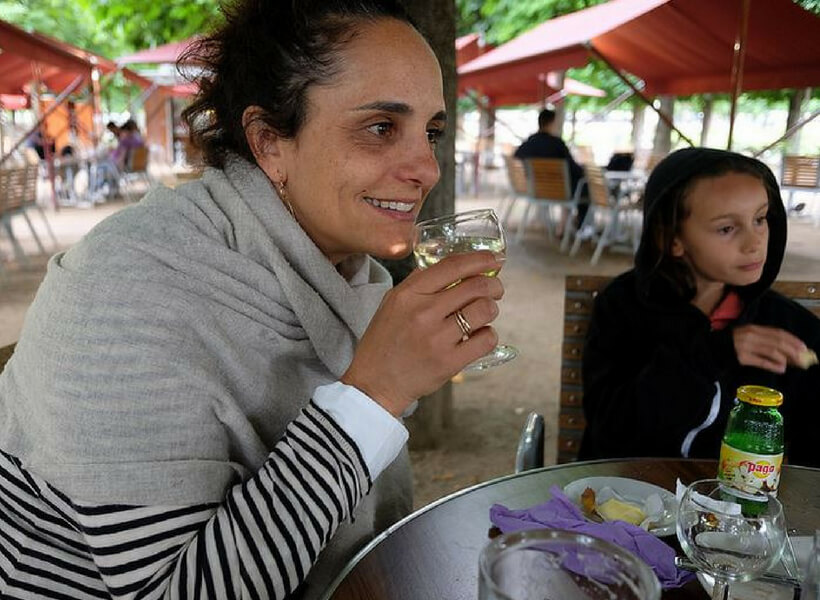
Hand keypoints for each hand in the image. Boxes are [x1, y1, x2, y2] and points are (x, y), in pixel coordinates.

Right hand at [342, 251, 503, 416]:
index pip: (452, 266)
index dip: (480, 259)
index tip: (494, 259)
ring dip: (491, 310)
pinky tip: (479, 336)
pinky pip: (486, 340)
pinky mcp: (449, 362)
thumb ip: (418, 283)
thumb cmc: (384, 342)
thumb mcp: (392, 303)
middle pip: (476, 287)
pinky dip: (488, 335)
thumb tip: (454, 267)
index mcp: (409, 294)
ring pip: (484, 310)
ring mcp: (437, 338)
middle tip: (496, 290)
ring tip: (484, 315)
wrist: (374, 384)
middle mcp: (424, 312)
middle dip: (494, 286)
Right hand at [732, 324, 807, 373]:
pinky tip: (781, 369)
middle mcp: (750, 335)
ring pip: (771, 351)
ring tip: (793, 364)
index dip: (792, 339)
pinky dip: (773, 365)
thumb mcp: (747, 336)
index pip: (778, 332)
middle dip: (793, 350)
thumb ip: (763, 340)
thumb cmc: (731, 343)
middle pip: (777, 341)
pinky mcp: (740, 357)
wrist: (709, 348)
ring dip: (785, 358)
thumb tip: (785, 349)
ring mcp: (745, 346)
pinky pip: (761, 361)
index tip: (803, 347)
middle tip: (802, 358)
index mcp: (753, 328)